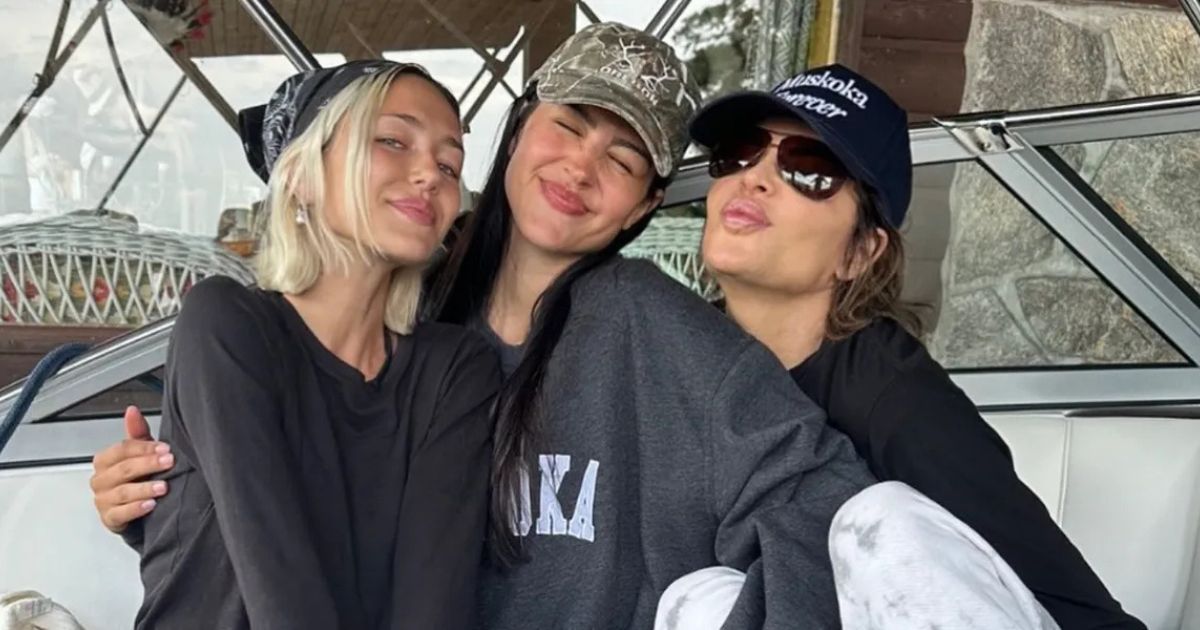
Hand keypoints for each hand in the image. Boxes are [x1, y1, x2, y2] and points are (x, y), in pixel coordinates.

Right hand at [89, 406, 172, 532]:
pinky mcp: (109, 518)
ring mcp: (103, 500)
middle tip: (169, 462)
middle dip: (148, 464)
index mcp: (105, 460)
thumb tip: (132, 410)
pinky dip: (136, 509)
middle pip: (123, 469)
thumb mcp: (140, 453)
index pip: (122, 449)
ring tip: (164, 487)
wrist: (134, 509)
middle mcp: (101, 479)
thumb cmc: (138, 477)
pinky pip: (120, 513)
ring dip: (144, 488)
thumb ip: (137, 433)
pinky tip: (151, 505)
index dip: (144, 448)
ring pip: (122, 492)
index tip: (166, 448)